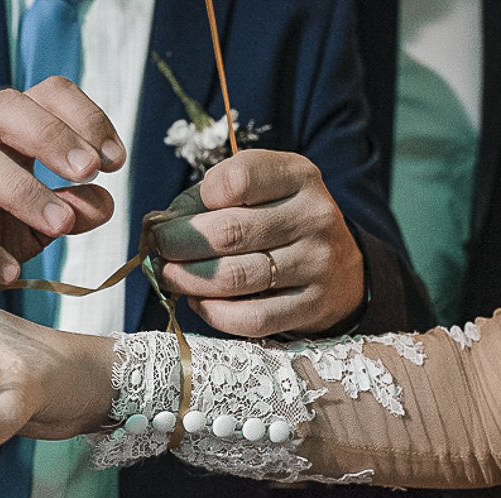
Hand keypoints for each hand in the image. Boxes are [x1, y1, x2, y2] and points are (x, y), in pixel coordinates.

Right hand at [0, 76, 126, 283]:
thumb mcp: (35, 218)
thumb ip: (73, 210)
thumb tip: (105, 204)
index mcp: (4, 128)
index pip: (45, 94)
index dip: (85, 118)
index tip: (114, 160)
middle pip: (3, 109)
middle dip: (51, 136)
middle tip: (89, 170)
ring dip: (22, 190)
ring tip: (60, 224)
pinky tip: (10, 269)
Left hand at [149, 149, 363, 336]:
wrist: (340, 269)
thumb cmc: (281, 224)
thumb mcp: (260, 192)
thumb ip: (211, 200)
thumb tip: (160, 225)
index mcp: (297, 176)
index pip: (238, 178)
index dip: (198, 197)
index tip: (181, 212)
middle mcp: (313, 216)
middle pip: (228, 232)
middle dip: (178, 242)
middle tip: (159, 247)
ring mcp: (315, 263)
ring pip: (234, 277)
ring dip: (188, 280)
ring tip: (170, 275)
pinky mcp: (311, 306)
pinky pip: (251, 318)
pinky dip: (214, 313)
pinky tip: (201, 302)